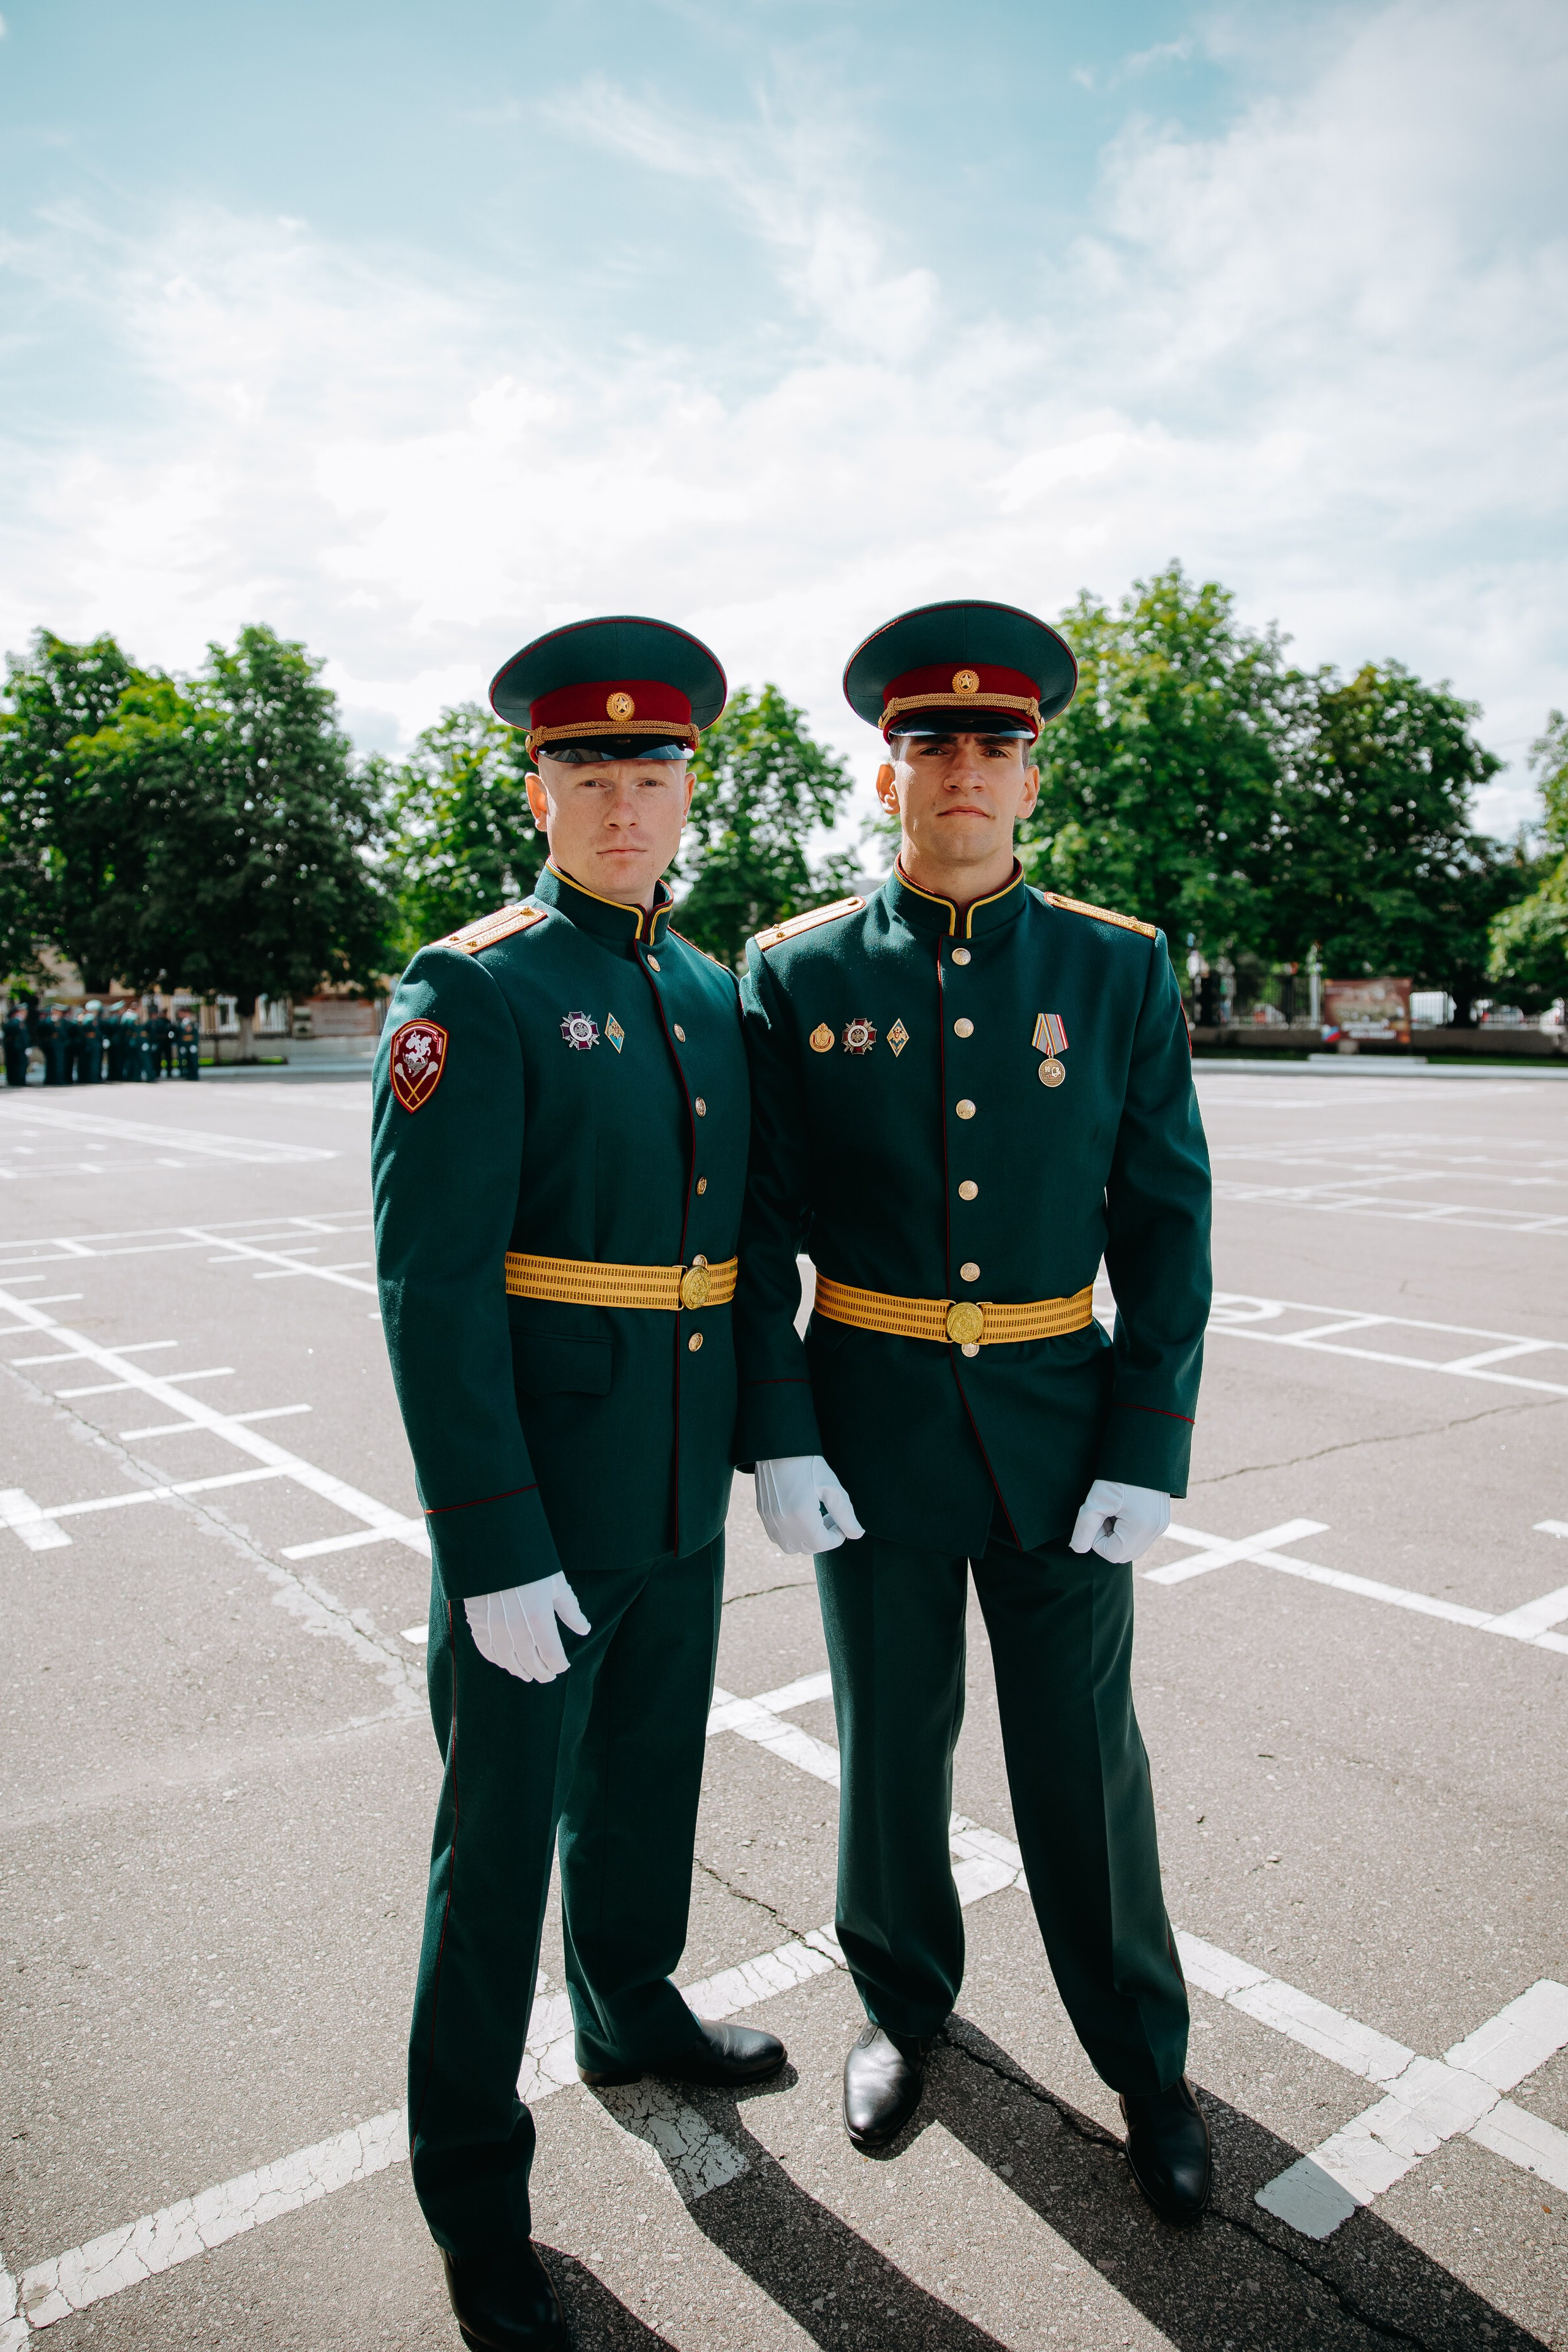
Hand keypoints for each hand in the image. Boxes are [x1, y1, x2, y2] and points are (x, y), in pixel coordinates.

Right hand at [463, 1573, 590, 1682]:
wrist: (494, 1546)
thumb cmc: (530, 1563)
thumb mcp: (556, 1584)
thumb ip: (570, 1610)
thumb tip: (584, 1630)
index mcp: (539, 1619)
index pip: (552, 1656)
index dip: (559, 1665)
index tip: (562, 1667)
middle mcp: (517, 1630)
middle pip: (531, 1663)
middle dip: (541, 1672)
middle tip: (546, 1677)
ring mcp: (495, 1629)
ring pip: (508, 1661)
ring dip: (519, 1671)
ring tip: (526, 1675)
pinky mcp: (478, 1623)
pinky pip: (487, 1650)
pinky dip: (496, 1660)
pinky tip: (504, 1662)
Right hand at [755, 1455, 864, 1554]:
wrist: (778, 1447)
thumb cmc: (808, 1463)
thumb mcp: (831, 1487)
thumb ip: (845, 1514)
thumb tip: (856, 1534)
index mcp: (801, 1516)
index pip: (823, 1544)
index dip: (837, 1537)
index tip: (841, 1523)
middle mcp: (783, 1523)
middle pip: (808, 1547)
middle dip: (823, 1538)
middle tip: (830, 1518)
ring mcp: (770, 1520)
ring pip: (790, 1546)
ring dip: (806, 1539)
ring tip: (814, 1520)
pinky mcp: (763, 1514)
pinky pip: (777, 1537)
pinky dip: (790, 1534)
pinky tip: (798, 1516)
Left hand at [1069, 1478, 1169, 1564]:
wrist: (1142, 1451)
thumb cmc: (1118, 1474)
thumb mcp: (1096, 1500)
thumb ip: (1084, 1528)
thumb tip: (1077, 1549)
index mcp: (1141, 1528)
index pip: (1111, 1554)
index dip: (1097, 1539)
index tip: (1096, 1517)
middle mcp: (1156, 1531)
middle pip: (1123, 1554)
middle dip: (1108, 1539)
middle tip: (1103, 1515)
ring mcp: (1161, 1526)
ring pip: (1132, 1548)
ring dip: (1117, 1536)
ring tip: (1113, 1512)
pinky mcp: (1162, 1520)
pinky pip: (1141, 1537)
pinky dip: (1128, 1530)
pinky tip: (1123, 1510)